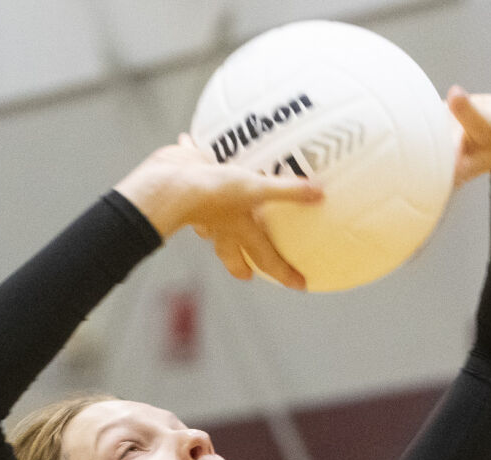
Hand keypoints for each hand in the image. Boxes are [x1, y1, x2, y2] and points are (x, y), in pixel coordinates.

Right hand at [115, 137, 322, 287]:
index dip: (284, 273)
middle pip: (230, 253)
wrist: (170, 183)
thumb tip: (320, 193)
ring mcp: (201, 207)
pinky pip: (192, 168)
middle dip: (240, 266)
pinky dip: (193, 156)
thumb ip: (288, 192)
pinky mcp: (187, 181)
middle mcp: (220, 224)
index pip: (267, 258)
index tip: (300, 286)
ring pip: (209, 221)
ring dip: (215, 223)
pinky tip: (191, 142)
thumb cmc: (214, 193)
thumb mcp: (256, 189)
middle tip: (248, 275)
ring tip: (220, 218)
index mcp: (239, 230)